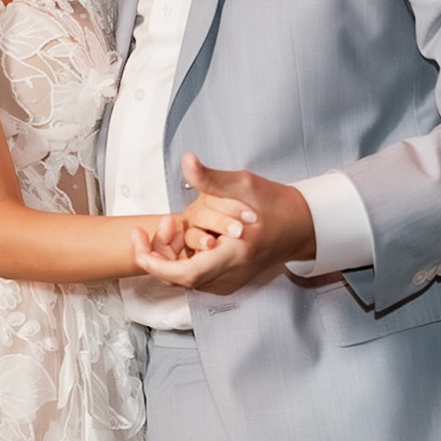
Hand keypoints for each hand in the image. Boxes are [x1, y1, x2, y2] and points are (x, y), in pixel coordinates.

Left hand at [132, 153, 315, 293]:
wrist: (303, 225)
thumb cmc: (275, 204)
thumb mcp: (244, 184)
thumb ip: (211, 177)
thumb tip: (187, 160)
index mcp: (234, 254)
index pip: (187, 273)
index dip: (157, 264)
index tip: (138, 243)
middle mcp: (231, 273)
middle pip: (180, 279)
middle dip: (156, 257)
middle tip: (145, 232)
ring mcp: (231, 280)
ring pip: (186, 279)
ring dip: (168, 258)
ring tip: (165, 229)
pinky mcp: (230, 279)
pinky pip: (197, 276)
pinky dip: (181, 260)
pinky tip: (180, 239)